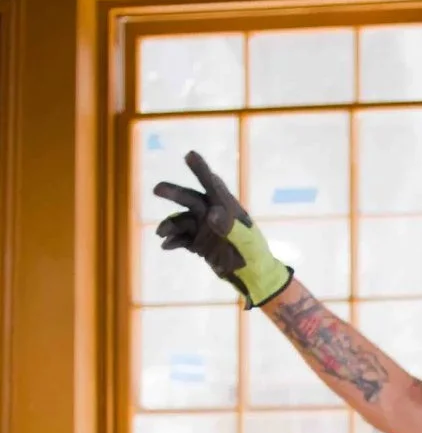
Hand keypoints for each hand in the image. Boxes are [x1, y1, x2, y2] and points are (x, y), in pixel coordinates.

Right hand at [153, 151, 292, 307]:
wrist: (254, 277)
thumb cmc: (254, 257)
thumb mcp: (244, 242)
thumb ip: (229, 227)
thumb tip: (211, 213)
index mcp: (228, 209)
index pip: (213, 185)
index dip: (201, 169)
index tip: (189, 154)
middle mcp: (214, 215)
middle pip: (191, 199)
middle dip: (174, 193)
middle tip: (156, 189)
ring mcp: (205, 229)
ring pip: (182, 220)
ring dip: (169, 225)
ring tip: (161, 234)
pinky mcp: (200, 243)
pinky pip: (181, 238)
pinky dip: (173, 241)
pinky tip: (166, 246)